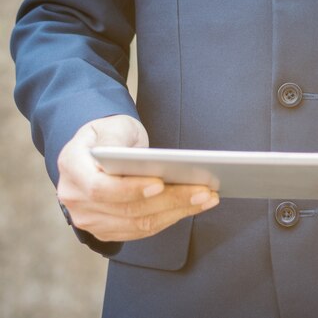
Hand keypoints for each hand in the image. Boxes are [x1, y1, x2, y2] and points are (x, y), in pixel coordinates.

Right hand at [56, 115, 218, 241]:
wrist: (100, 149)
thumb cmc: (110, 134)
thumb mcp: (112, 126)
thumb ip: (119, 141)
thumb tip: (143, 160)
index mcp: (71, 168)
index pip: (101, 188)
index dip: (131, 190)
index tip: (161, 183)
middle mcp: (75, 199)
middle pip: (128, 209)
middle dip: (170, 200)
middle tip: (203, 191)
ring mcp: (90, 219)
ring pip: (139, 224)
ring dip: (178, 212)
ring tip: (207, 198)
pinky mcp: (108, 230)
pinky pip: (143, 230)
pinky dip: (171, 218)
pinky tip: (195, 205)